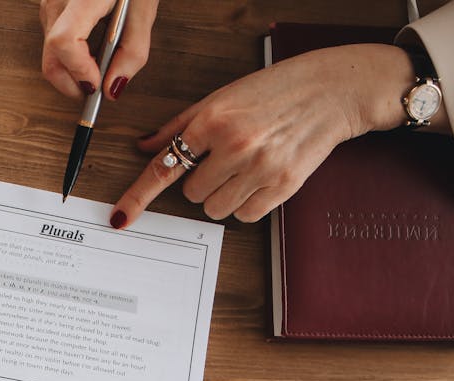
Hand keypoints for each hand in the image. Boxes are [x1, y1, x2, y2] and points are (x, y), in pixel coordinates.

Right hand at [40, 0, 157, 99]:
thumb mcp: (144, 8)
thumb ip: (132, 51)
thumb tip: (113, 87)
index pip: (64, 42)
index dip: (78, 71)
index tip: (96, 85)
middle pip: (51, 55)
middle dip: (71, 82)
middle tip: (95, 88)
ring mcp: (50, 1)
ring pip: (49, 51)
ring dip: (71, 68)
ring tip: (96, 65)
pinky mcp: (50, 4)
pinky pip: (52, 38)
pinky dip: (68, 54)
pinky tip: (89, 50)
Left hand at [110, 43, 418, 228]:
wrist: (332, 90)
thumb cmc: (275, 90)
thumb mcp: (221, 97)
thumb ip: (180, 126)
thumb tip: (144, 147)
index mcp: (213, 120)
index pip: (165, 167)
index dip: (138, 196)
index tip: (121, 218)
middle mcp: (235, 145)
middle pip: (192, 194)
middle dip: (203, 180)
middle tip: (226, 160)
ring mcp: (260, 167)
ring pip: (216, 208)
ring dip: (224, 195)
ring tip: (246, 168)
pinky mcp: (284, 185)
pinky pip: (245, 215)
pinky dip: (247, 204)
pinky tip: (261, 178)